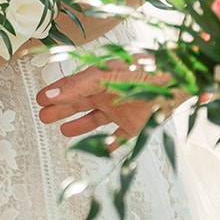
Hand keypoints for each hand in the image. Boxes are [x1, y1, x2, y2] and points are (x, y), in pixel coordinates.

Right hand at [36, 61, 174, 142]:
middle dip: (60, 109)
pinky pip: (119, 137)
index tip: (40, 98)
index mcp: (100, 77)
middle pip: (79, 103)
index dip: (56, 92)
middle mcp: (108, 93)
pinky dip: (109, 144)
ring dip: (78, 124)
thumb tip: (50, 96)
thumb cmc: (143, 70)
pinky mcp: (136, 125)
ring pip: (95, 119)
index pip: (72, 85)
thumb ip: (77, 86)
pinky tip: (100, 148)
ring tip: (62, 129)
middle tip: (44, 115)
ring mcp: (122, 109)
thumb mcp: (105, 75)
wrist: (179, 81)